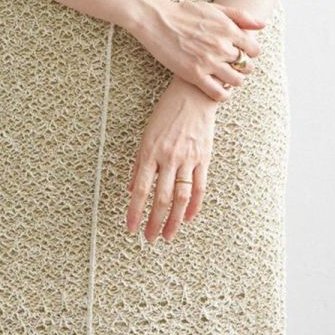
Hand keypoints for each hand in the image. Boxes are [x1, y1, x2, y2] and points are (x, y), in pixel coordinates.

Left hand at [126, 77, 217, 242]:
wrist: (194, 95)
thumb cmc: (167, 113)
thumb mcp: (146, 135)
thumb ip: (140, 164)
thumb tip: (133, 190)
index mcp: (150, 152)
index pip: (141, 190)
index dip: (135, 212)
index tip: (130, 227)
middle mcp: (169, 158)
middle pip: (161, 198)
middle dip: (154, 222)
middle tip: (149, 239)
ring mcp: (188, 159)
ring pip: (181, 197)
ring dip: (173, 220)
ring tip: (168, 235)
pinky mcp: (204, 158)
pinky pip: (199, 187)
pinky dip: (194, 206)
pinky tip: (187, 218)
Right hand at [127, 0, 264, 101]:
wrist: (157, 20)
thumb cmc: (185, 12)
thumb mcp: (215, 8)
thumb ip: (240, 16)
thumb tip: (262, 25)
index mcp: (228, 30)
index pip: (254, 50)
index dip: (250, 53)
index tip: (241, 53)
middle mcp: (221, 47)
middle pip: (246, 66)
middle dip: (242, 67)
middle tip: (232, 66)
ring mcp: (208, 62)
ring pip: (236, 81)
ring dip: (234, 81)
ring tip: (226, 77)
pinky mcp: (194, 74)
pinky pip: (218, 93)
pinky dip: (222, 95)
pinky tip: (219, 90)